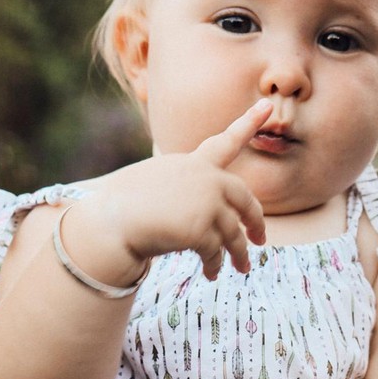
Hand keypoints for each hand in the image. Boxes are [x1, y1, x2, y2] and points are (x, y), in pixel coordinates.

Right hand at [102, 99, 272, 279]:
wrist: (110, 221)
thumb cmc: (125, 204)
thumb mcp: (159, 181)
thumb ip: (189, 187)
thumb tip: (208, 210)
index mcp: (194, 163)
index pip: (226, 141)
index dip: (249, 122)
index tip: (267, 105)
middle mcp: (205, 178)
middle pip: (244, 198)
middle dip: (255, 221)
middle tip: (260, 238)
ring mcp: (206, 202)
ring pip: (233, 232)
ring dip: (240, 253)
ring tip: (243, 267)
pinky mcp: (201, 228)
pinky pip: (216, 251)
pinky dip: (214, 264)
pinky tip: (210, 273)